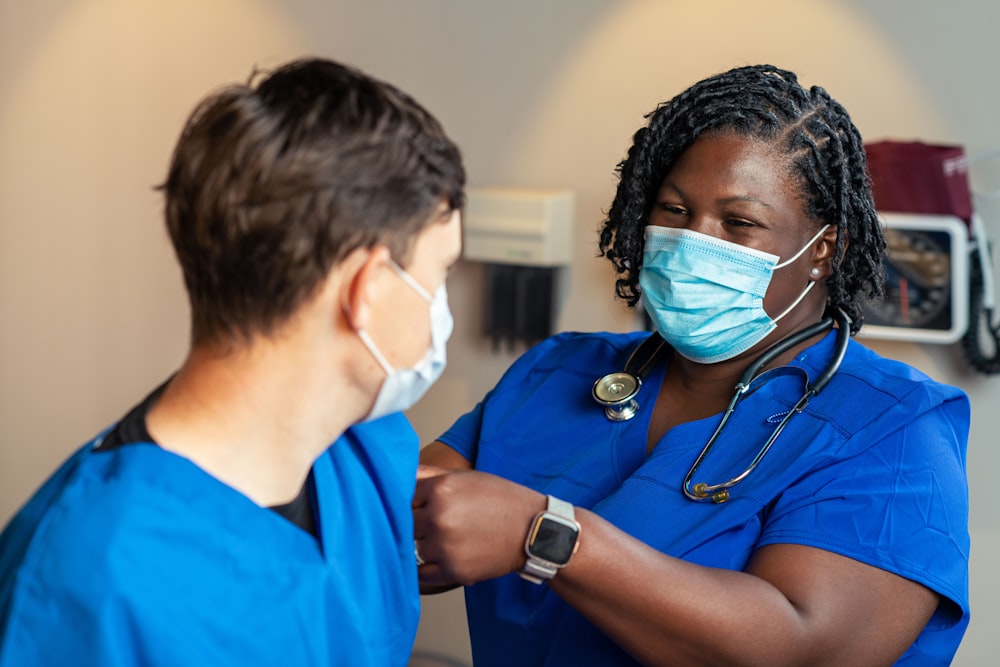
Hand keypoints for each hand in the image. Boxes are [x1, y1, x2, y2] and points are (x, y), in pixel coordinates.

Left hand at [413, 466, 544, 586]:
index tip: (422, 504)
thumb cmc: (502, 500)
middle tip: (437, 522)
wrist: (534, 531)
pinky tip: (442, 557)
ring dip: (425, 544)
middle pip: (406, 522)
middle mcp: (439, 517)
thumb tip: (400, 471)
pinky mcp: (453, 571)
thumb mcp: (467, 477)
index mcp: (441, 489)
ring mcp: (444, 546)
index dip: (413, 500)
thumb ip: (430, 473)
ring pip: (414, 547)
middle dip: (418, 522)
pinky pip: (422, 573)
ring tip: (449, 538)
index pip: (403, 495)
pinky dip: (427, 568)